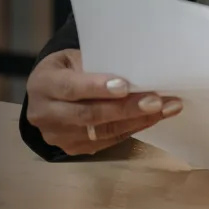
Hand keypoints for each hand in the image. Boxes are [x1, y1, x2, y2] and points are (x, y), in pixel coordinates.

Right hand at [25, 48, 182, 155]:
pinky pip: (107, 141)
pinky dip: (132, 129)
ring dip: (137, 120)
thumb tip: (134, 72)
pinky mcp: (72, 149)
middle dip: (126, 108)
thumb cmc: (66, 70)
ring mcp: (58, 135)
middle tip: (157, 101)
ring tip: (165, 109)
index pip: (71, 88)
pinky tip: (152, 118)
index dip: (98, 87)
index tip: (126, 85)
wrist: (46, 96)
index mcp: (43, 84)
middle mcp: (45, 113)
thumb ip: (95, 66)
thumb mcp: (72, 59)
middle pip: (89, 114)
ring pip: (101, 131)